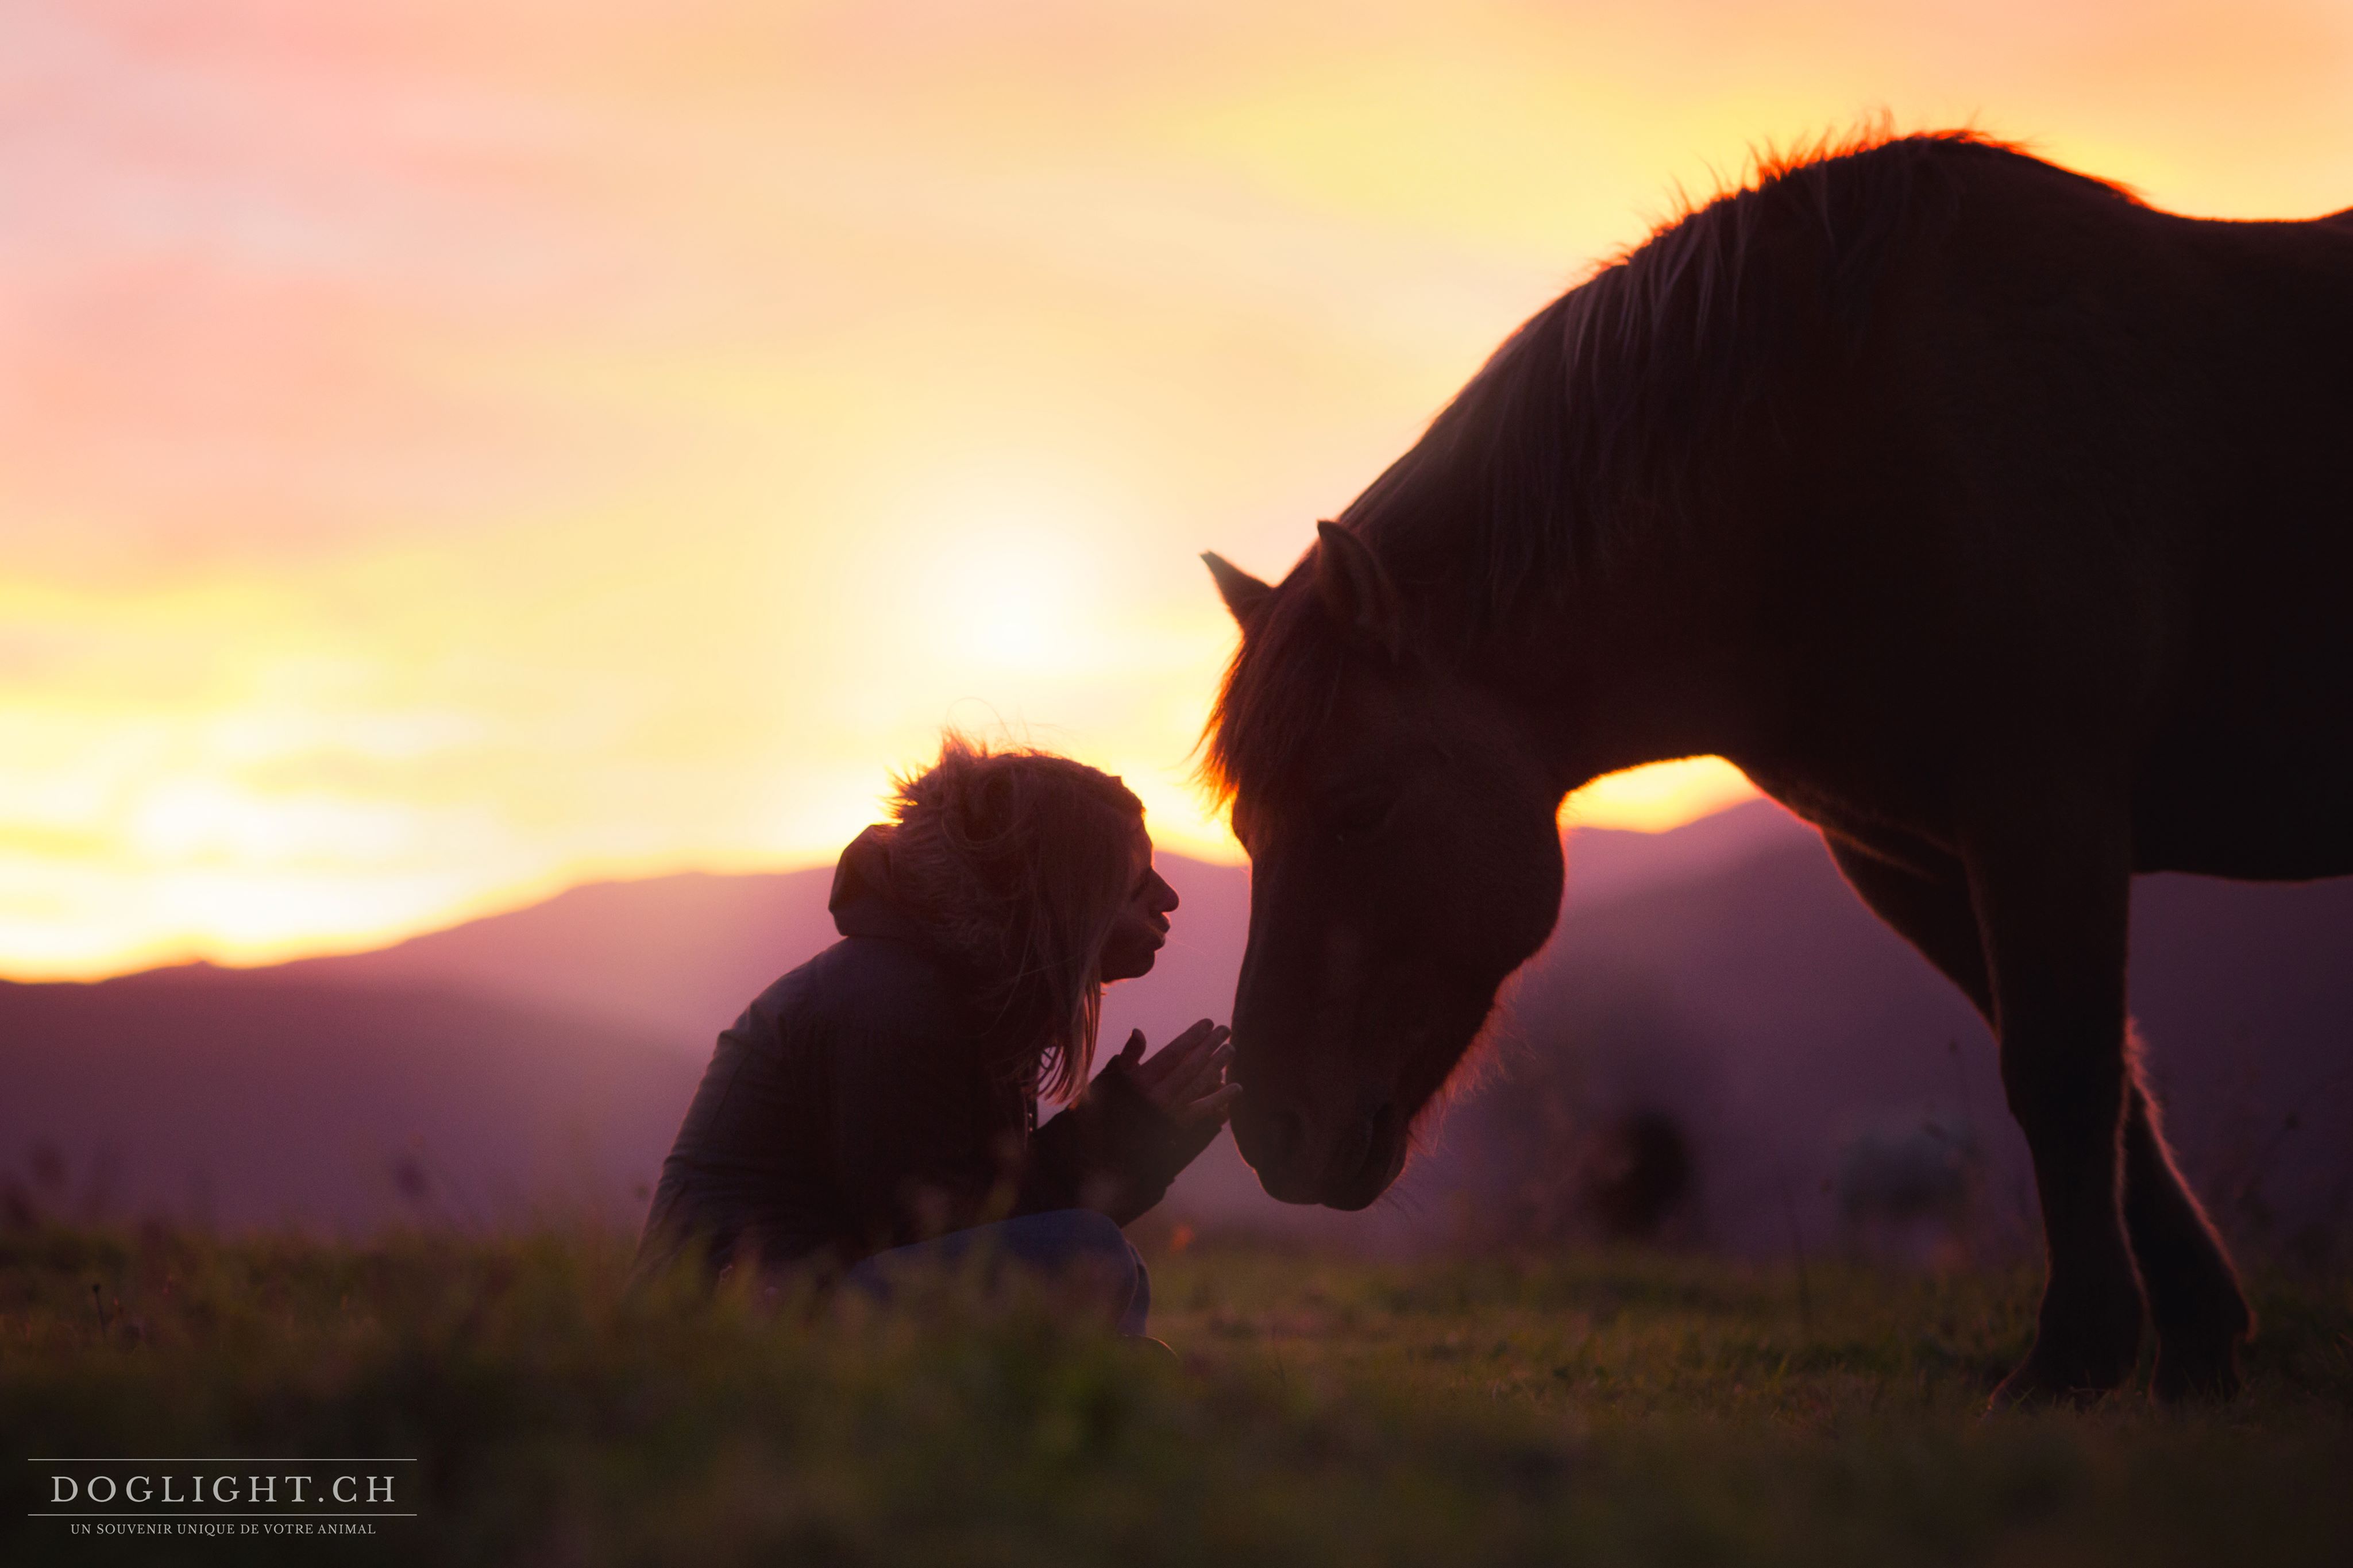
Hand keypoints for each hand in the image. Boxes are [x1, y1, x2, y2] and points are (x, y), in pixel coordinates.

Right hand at [1115, 1019, 1240, 1128]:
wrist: (1110, 1148)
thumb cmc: (1109, 1106)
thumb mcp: (1111, 1079)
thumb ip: (1128, 1055)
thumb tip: (1139, 1031)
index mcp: (1141, 1080)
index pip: (1172, 1053)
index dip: (1191, 1037)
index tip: (1207, 1023)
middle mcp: (1157, 1095)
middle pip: (1190, 1065)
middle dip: (1209, 1046)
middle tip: (1225, 1030)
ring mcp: (1169, 1111)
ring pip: (1199, 1084)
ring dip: (1217, 1066)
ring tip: (1231, 1049)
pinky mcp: (1178, 1126)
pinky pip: (1203, 1110)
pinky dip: (1221, 1099)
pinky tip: (1236, 1087)